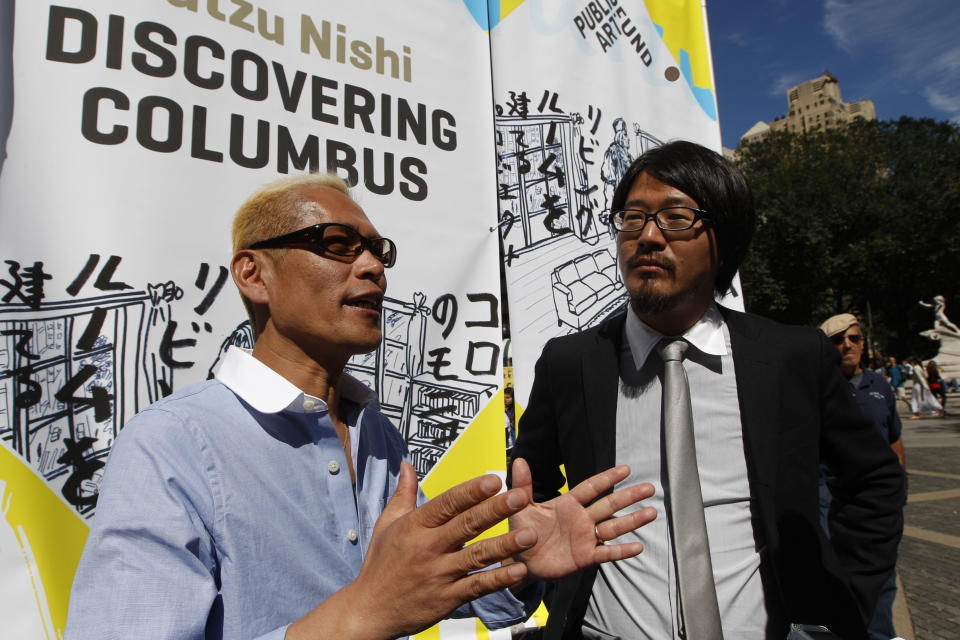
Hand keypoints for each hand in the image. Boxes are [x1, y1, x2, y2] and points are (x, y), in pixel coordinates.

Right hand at [287, 462, 538, 639]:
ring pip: (477, 556)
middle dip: (496, 510)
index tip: (493, 479)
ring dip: (506, 545)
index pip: (447, 503)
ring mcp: (439, 574)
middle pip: (467, 525)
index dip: (471, 491)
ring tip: (530, 534)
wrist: (369, 610)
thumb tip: (407, 463)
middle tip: (520, 496)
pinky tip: (518, 570)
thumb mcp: (387, 524)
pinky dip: (498, 579)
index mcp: (414, 526)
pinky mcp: (447, 598)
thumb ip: (404, 493)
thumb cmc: (380, 563)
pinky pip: (477, 586)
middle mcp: (428, 548)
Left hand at [508, 458, 655, 583]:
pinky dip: (621, 551)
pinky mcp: (585, 557)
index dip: (607, 478)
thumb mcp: (521, 507)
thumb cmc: (522, 531)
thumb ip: (523, 485)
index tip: (626, 469)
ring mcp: (585, 538)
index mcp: (568, 504)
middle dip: (629, 497)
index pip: (591, 488)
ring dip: (632, 521)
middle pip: (609, 505)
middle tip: (650, 488)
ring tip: (652, 512)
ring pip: (613, 527)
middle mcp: (581, 519)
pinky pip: (606, 553)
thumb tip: (519, 459)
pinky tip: (638, 547)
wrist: (520, 561)